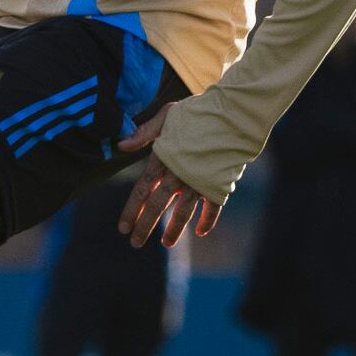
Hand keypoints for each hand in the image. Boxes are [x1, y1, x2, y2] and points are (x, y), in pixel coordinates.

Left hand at [116, 104, 220, 247]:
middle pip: (158, 205)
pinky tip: (200, 232)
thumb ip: (145, 132)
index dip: (132, 209)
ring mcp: (199, 181)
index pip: (142, 189)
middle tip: (135, 243)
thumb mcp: (167, 115)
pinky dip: (207, 220)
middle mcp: (179, 174)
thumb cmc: (198, 112)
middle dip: (145, 226)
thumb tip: (121, 146)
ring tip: (165, 244)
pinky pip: (212, 208)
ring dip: (174, 229)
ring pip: (183, 212)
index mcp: (163, 158)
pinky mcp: (219, 184)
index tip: (122, 228)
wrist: (234, 115)